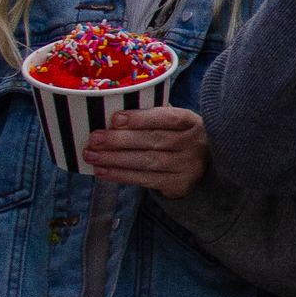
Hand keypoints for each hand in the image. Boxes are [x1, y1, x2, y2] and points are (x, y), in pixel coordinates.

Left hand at [82, 105, 209, 198]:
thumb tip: (112, 111)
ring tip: (92, 156)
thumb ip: (153, 115)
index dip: (141, 118)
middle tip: (94, 139)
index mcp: (191, 121)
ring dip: (116, 159)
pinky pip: (146, 180)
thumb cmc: (178, 137)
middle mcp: (194, 143)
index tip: (114, 119)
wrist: (203, 167)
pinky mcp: (179, 184)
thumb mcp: (174, 123)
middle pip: (154, 141)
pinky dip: (121, 175)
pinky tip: (103, 171)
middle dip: (120, 140)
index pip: (168, 117)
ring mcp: (188, 166)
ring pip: (147, 161)